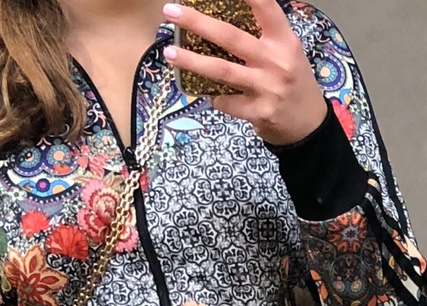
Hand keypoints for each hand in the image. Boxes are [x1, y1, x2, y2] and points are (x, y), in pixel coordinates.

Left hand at [162, 0, 327, 145]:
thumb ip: (261, 39)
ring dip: (191, 61)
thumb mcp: (286, 53)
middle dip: (198, 22)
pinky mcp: (257, 112)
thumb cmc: (292, 83)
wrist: (307, 124)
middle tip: (171, 12)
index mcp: (283, 40)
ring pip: (222, 71)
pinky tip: (201, 91)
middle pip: (231, 37)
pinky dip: (210, 96)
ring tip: (169, 53)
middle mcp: (275, 60)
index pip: (265, 7)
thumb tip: (218, 26)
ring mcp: (266, 87)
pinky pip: (224, 102)